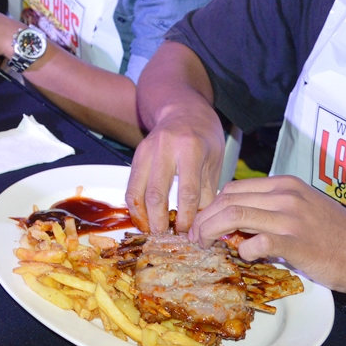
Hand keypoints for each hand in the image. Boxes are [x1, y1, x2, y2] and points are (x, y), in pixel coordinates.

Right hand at [125, 100, 225, 233]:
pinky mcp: (136, 155)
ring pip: (137, 192)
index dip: (188, 217)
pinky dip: (134, 206)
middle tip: (166, 237)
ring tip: (152, 232)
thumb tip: (205, 226)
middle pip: (156, 194)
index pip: (187, 191)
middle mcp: (165, 148)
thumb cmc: (204, 136)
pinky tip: (143, 218)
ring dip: (143, 217)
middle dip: (160, 221)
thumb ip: (209, 192)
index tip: (189, 233)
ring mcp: (147, 150)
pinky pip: (130, 186)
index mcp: (191, 149)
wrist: (183, 108)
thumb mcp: (214, 161)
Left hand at [189, 175, 345, 294]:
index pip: (234, 187)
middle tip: (194, 237)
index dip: (212, 205)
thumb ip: (274, 211)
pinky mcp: (295, 243)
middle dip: (204, 218)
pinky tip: (243, 257)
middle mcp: (286, 196)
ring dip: (211, 232)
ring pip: (234, 216)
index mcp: (286, 185)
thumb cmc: (340, 237)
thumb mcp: (305, 210)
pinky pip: (253, 243)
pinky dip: (241, 250)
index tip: (202, 222)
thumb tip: (240, 225)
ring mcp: (290, 218)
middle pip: (227, 199)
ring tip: (203, 246)